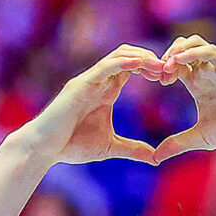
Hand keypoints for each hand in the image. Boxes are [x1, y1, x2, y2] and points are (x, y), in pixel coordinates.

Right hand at [22, 46, 163, 166]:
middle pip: (128, 56)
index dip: (151, 68)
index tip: (169, 77)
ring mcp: (89, 80)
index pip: (132, 69)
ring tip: (160, 65)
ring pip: (119, 56)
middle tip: (169, 69)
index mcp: (106, 91)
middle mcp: (99, 81)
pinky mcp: (81, 84)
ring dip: (141, 58)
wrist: (45, 149)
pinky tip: (140, 64)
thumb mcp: (110, 148)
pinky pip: (105, 67)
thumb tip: (154, 159)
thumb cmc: (71, 146)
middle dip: (150, 59)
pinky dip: (123, 62)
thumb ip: (131, 149)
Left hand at [150, 38, 215, 164]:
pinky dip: (193, 52)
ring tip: (168, 65)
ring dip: (178, 49)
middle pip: (182, 48)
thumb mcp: (201, 138)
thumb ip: (178, 143)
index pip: (176, 65)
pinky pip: (210, 51)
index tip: (155, 81)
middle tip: (159, 73)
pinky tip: (179, 61)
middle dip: (166, 56)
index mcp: (199, 84)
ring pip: (195, 43)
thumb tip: (155, 157)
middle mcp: (208, 72)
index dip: (162, 68)